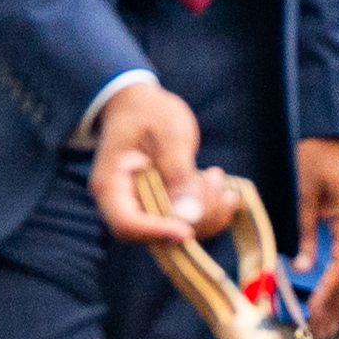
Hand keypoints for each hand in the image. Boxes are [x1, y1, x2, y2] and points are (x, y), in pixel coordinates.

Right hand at [89, 75, 210, 246]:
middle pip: (154, 234)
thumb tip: (187, 211)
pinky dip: (209, 213)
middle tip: (214, 178)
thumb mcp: (169, 132)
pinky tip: (228, 195)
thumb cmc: (150, 112)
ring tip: (217, 177)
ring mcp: (142, 207)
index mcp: (111, 185)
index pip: (126, 224)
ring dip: (206, 214)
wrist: (141, 104)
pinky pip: (185, 223)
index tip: (187, 230)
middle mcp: (122, 203)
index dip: (155, 232)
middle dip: (192, 216)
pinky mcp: (161, 207)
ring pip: (174, 232)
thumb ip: (177, 170)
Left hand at [294, 136, 338, 326]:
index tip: (314, 315)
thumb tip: (301, 268)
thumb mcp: (304, 190)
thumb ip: (304, 230)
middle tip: (321, 333)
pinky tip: (337, 295)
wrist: (337, 129)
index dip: (330, 293)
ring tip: (328, 323)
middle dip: (338, 305)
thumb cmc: (316, 154)